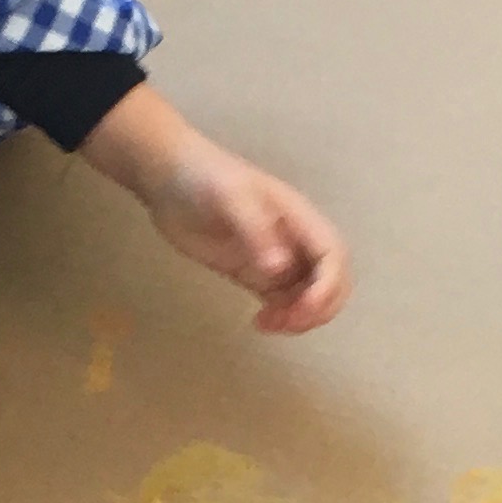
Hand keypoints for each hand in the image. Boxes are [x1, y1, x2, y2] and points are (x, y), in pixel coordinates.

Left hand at [82, 87, 351, 333]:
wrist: (168, 179)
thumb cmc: (204, 178)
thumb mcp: (231, 197)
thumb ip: (256, 231)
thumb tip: (279, 270)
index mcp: (299, 217)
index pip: (332, 255)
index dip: (328, 285)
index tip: (304, 308)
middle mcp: (295, 240)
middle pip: (331, 280)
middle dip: (320, 307)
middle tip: (287, 322)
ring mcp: (276, 259)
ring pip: (309, 296)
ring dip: (301, 318)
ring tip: (268, 324)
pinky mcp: (255, 273)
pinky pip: (283, 302)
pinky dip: (282, 319)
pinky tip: (259, 323)